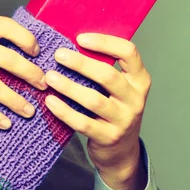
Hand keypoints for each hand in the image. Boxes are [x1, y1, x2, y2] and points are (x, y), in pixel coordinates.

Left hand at [43, 33, 151, 189]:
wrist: (121, 151)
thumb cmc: (113, 110)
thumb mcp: (118, 89)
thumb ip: (103, 69)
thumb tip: (71, 43)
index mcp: (139, 80)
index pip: (129, 53)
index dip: (105, 42)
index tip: (80, 38)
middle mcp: (135, 99)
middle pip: (107, 75)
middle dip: (81, 64)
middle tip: (58, 55)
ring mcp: (123, 120)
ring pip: (94, 100)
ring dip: (69, 87)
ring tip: (50, 77)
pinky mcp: (108, 137)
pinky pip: (83, 123)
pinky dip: (64, 111)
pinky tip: (50, 102)